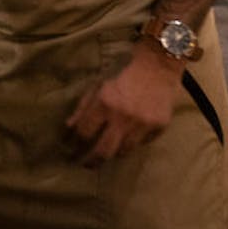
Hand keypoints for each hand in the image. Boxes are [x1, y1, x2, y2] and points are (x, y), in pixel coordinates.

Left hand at [65, 44, 178, 166]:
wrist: (158, 63)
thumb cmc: (124, 70)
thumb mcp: (99, 83)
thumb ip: (83, 106)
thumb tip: (68, 128)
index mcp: (105, 102)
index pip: (84, 133)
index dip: (75, 143)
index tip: (72, 148)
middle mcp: (123, 116)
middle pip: (103, 151)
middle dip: (91, 162)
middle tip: (86, 165)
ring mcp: (142, 123)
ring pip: (124, 151)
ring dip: (114, 152)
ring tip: (108, 150)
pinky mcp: (159, 126)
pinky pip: (142, 143)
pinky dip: (134, 142)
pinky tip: (130, 137)